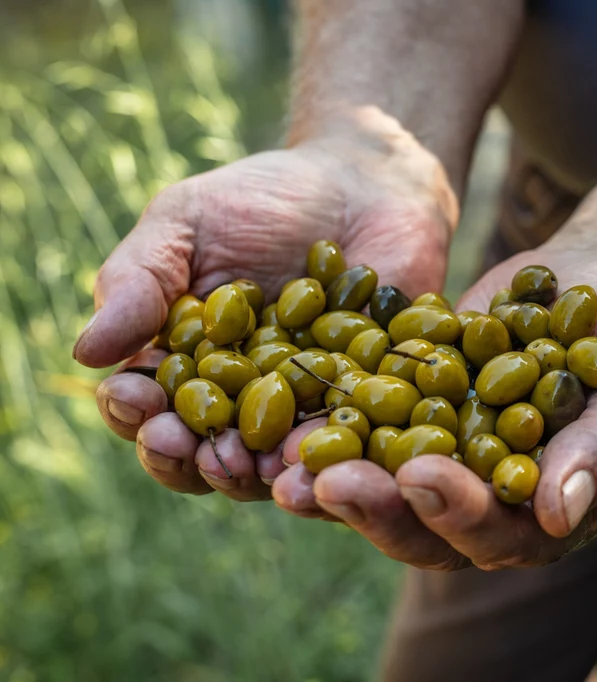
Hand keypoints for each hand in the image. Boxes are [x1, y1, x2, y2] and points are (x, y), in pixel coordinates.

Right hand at [74, 113, 458, 501]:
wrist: (365, 183)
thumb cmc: (263, 200)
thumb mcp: (188, 223)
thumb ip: (140, 280)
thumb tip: (85, 353)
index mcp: (184, 368)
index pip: (147, 409)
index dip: (134, 413)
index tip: (132, 397)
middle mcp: (241, 406)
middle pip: (206, 455)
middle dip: (189, 457)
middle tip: (186, 446)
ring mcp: (306, 414)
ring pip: (276, 466)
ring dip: (259, 475)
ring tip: (253, 465)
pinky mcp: (367, 411)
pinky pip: (352, 448)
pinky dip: (338, 458)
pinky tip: (326, 454)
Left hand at [272, 230, 596, 568]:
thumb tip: (559, 515)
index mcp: (550, 511)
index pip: (500, 535)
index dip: (458, 515)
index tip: (421, 477)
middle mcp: (492, 497)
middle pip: (425, 524)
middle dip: (375, 507)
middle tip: (323, 481)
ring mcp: (450, 453)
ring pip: (383, 482)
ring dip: (334, 477)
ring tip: (283, 462)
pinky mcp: (417, 406)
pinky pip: (368, 421)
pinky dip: (330, 417)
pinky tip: (291, 398)